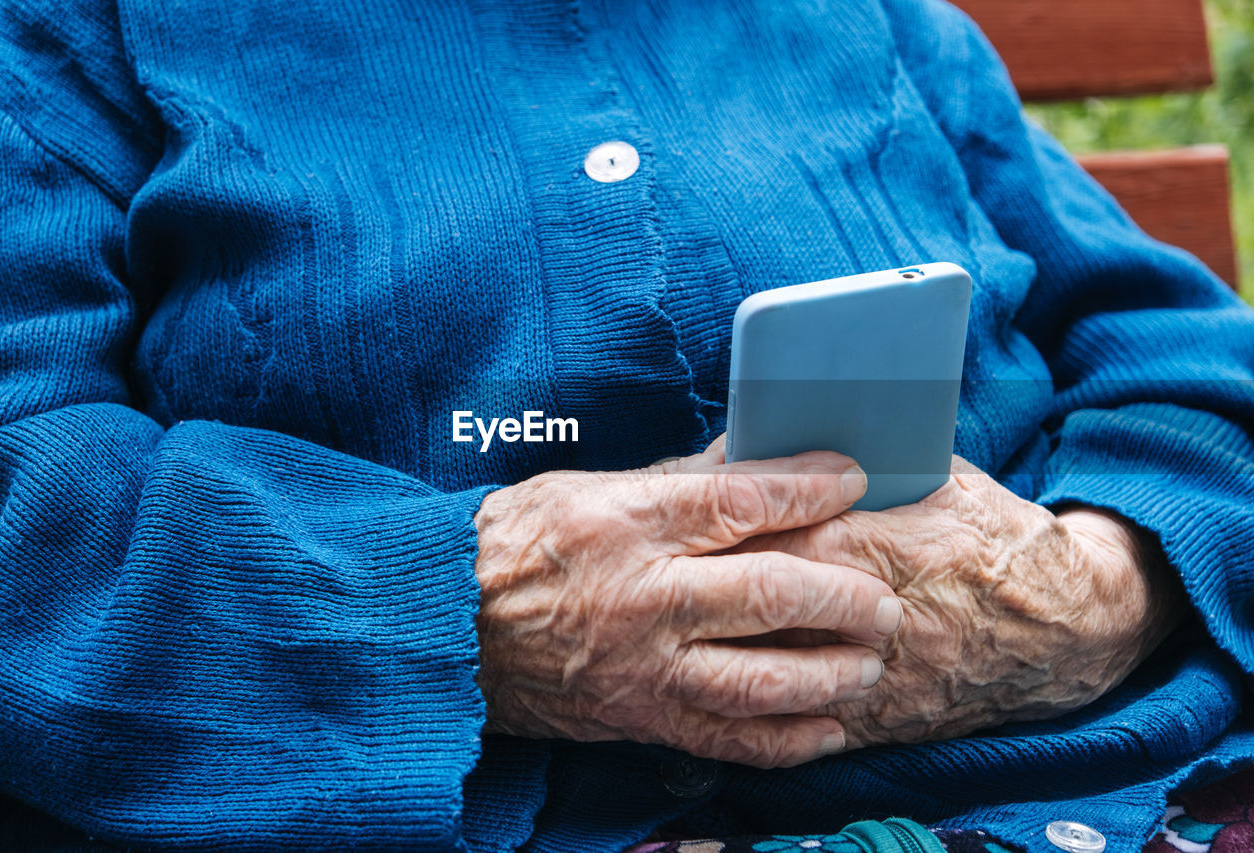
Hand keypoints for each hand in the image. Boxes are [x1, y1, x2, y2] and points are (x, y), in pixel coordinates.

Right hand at [472, 439, 904, 767]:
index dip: (807, 486)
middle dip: (843, 593)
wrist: (446, 627)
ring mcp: (642, 665)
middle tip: (882, 597)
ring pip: (761, 678)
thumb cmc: (515, 545)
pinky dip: (786, 741)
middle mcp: (641, 596)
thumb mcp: (586, 490)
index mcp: (625, 522)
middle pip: (769, 591)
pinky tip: (827, 729)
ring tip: (870, 660)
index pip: (738, 499)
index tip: (852, 478)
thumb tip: (750, 459)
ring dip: (831, 673)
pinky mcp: (638, 717)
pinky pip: (726, 739)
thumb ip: (675, 480)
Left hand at [732, 456, 1181, 746]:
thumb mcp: (947, 480)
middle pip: (766, 600)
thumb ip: (877, 462)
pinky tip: (726, 670)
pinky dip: (760, 695)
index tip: (689, 517)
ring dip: (726, 642)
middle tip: (670, 569)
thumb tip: (793, 436)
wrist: (1068, 629)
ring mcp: (878, 676)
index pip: (784, 535)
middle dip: (712, 583)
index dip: (733, 527)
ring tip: (688, 619)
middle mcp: (875, 616)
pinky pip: (801, 716)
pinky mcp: (882, 719)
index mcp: (888, 546)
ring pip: (774, 664)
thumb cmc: (999, 539)